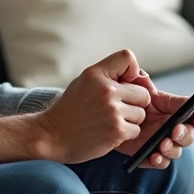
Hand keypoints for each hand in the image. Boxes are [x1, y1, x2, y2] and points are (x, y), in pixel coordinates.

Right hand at [34, 49, 152, 163]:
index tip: (124, 84)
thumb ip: (108, 76)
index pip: (128, 57)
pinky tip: (108, 133)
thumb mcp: (83, 82)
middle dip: (134, 103)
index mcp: (96, 74)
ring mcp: (113, 111)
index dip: (132, 72)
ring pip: (141, 114)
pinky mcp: (116, 131)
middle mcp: (107, 90)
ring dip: (130, 120)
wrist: (50, 135)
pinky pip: (136, 130)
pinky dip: (125, 134)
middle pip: (143, 93)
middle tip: (116, 110)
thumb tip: (139, 77)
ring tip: (109, 122)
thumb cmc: (69, 110)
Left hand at [114, 69, 193, 168]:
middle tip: (175, 131)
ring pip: (176, 151)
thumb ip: (142, 84)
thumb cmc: (129, 101)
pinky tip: (154, 156)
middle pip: (189, 136)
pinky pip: (160, 162)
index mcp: (175, 111)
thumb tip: (144, 79)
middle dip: (185, 134)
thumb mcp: (136, 90)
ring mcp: (163, 143)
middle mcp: (173, 129)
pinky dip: (159, 161)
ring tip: (162, 145)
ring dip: (172, 149)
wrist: (111, 118)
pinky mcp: (150, 155)